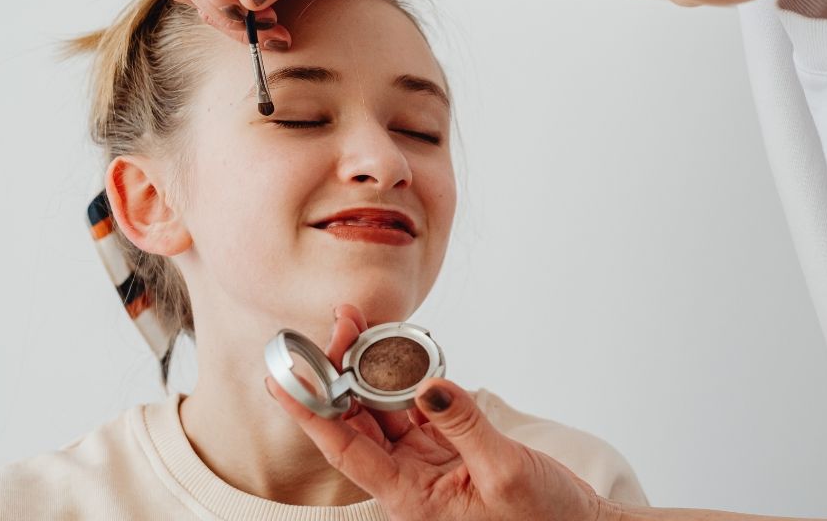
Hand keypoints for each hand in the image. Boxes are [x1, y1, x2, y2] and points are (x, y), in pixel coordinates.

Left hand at [268, 304, 616, 520]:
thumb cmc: (544, 519)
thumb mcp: (505, 472)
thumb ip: (464, 425)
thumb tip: (429, 385)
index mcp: (411, 499)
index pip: (346, 450)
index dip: (311, 413)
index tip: (282, 381)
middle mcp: (410, 481)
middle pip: (358, 422)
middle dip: (340, 373)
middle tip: (336, 324)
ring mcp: (428, 464)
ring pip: (384, 410)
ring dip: (369, 370)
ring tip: (357, 325)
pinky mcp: (450, 449)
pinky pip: (417, 408)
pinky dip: (407, 377)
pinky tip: (396, 350)